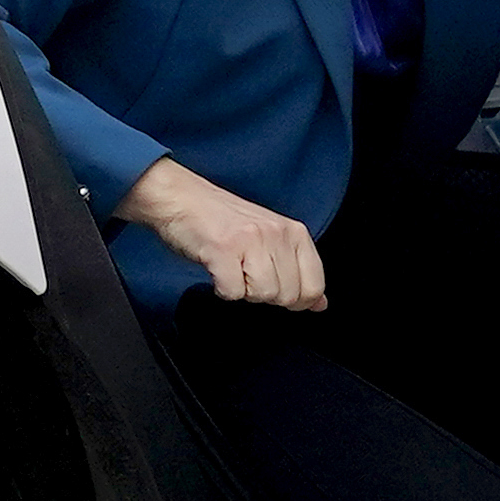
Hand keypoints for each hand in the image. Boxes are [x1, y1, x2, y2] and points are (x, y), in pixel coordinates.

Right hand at [117, 157, 326, 309]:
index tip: (277, 290)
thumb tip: (319, 303)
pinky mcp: (223, 249)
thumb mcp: (270, 239)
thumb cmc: (222, 220)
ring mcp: (251, 240)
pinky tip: (217, 268)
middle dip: (264, 294)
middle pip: (287, 295)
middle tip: (246, 272)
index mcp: (293, 231)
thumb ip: (296, 270)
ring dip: (242, 289)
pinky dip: (221, 288)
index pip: (314, 284)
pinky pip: (232, 292)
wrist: (180, 197)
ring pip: (262, 295)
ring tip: (231, 267)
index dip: (297, 300)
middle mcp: (277, 233)